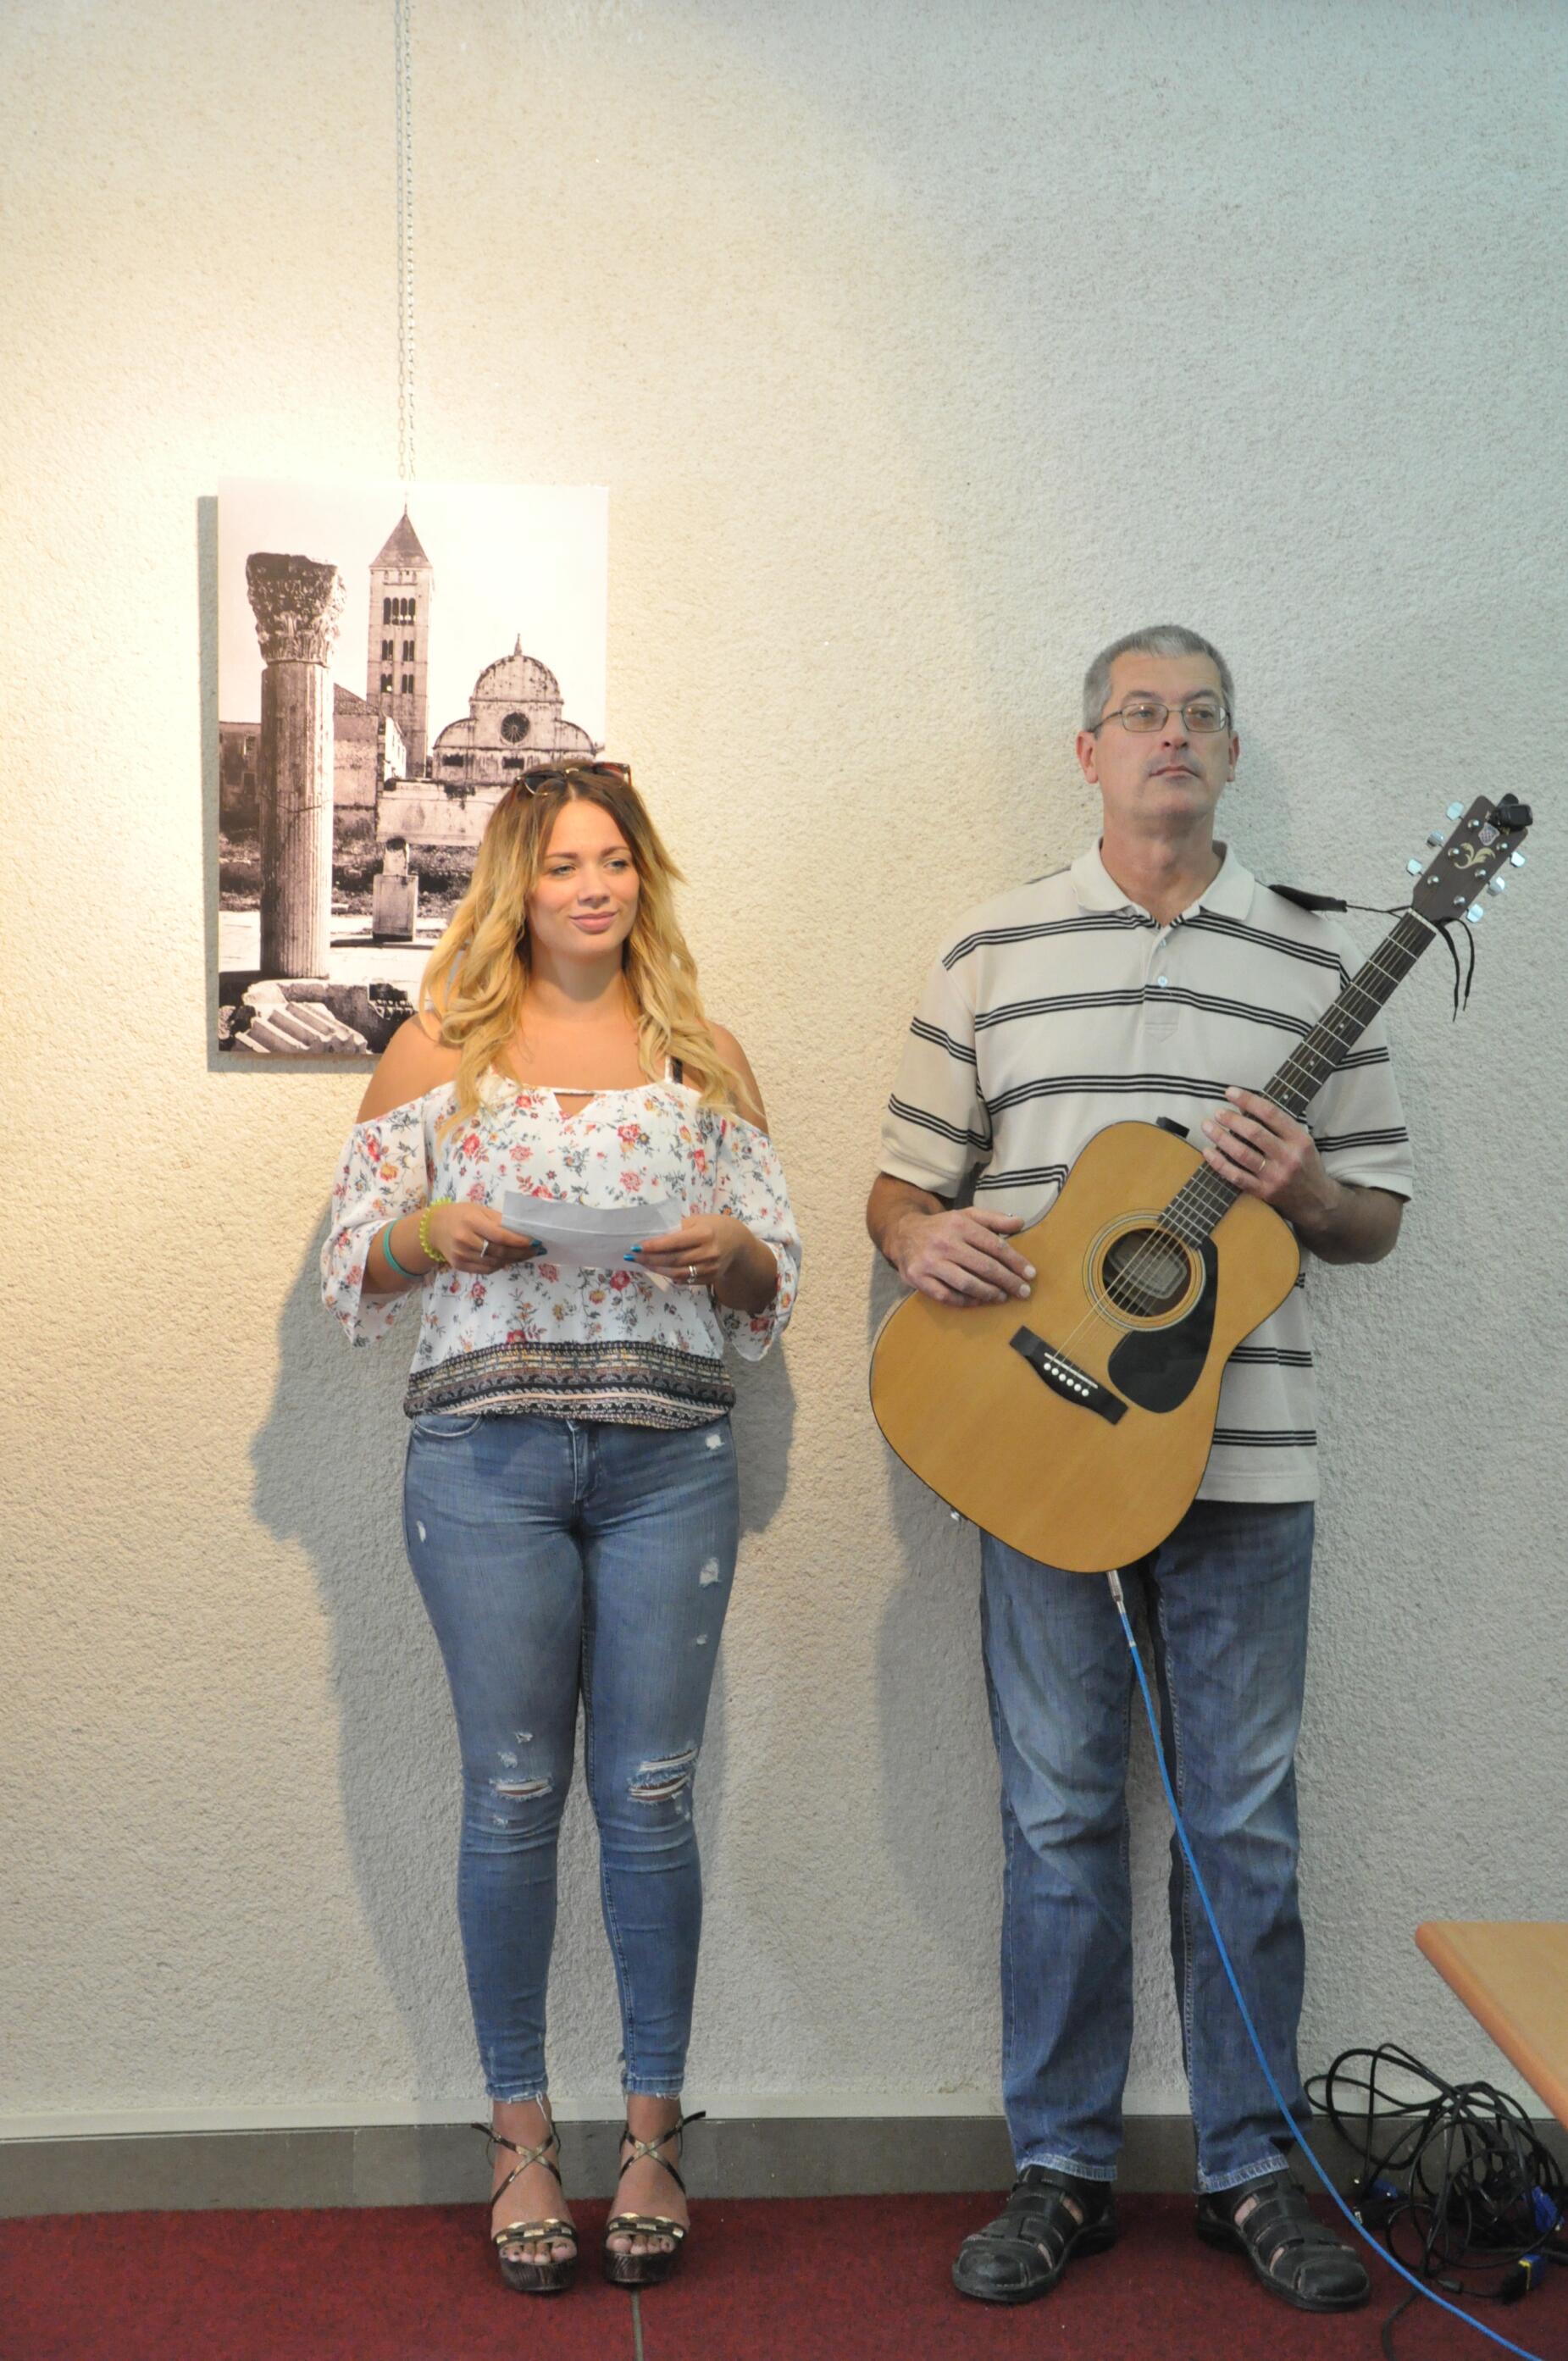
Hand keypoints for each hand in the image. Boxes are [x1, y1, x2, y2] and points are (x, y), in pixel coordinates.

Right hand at [425, 1202, 544, 1274]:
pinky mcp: (459, 1266)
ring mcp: (461, 1255)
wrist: (434, 1228)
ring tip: (525, 1255)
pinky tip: (508, 1259)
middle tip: (535, 1251)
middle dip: (521, 1253)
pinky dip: (500, 1265)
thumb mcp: (479, 1210)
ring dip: (513, 1260)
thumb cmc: (461, 1215)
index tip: (535, 1241)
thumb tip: (523, 1231)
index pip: (500, 1236)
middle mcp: (465, 1240)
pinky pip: (486, 1270)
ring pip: (494, 1263)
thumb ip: (499, 1220)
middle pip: (499, 1252)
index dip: (519, 1241)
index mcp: (471, 1222)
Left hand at [630, 1213, 756, 1290]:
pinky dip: (671, 1277)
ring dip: (657, 1270)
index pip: (673, 1242)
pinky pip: (686, 1281)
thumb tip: (653, 1237)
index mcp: (704, 1234)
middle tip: (634, 1256)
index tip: (636, 1246)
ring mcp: (710, 1268)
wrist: (739, 1244)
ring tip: (644, 1264)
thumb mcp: (699, 1220)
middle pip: (673, 1260)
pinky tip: (661, 1270)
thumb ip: (678, 1228)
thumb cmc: (715, 1227)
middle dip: (650, 1259)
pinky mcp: (711, 1278)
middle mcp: (708, 1252)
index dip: (653, 1246)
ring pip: (678, 1274)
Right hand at [892, 1207, 1033, 1307]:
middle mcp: (945, 1242)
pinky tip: (978, 1301)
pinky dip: (965, 1301)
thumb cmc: (943, 1227)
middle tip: (1023, 1292)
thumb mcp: (966, 1215)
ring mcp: (930, 1262)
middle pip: (984, 1266)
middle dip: (1008, 1281)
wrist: (903, 1233)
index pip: (994, 1245)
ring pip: (966, 1283)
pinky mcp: (918, 1278)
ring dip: (988, 1293)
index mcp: (960, 1224)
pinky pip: (946, 1296)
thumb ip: (993, 1219)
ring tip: (1002, 1297)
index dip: (1015, 1261)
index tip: (1030, 1274)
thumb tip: (1020, 1222)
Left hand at [1201, 1088, 1338, 1228]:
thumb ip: (1279, 1126)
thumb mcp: (1302, 1141)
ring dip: (1220, 1138)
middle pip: (1254, 1133)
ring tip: (1207, 1126)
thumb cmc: (1305, 1165)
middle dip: (1232, 1120)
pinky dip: (1219, 1163)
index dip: (1248, 1100)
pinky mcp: (1263, 1192)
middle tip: (1217, 1113)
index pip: (1271, 1114)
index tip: (1230, 1092)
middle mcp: (1288, 1157)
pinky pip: (1236, 1176)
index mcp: (1299, 1139)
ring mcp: (1275, 1176)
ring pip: (1242, 1154)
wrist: (1316, 1201)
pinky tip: (1208, 1152)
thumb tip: (1245, 1107)